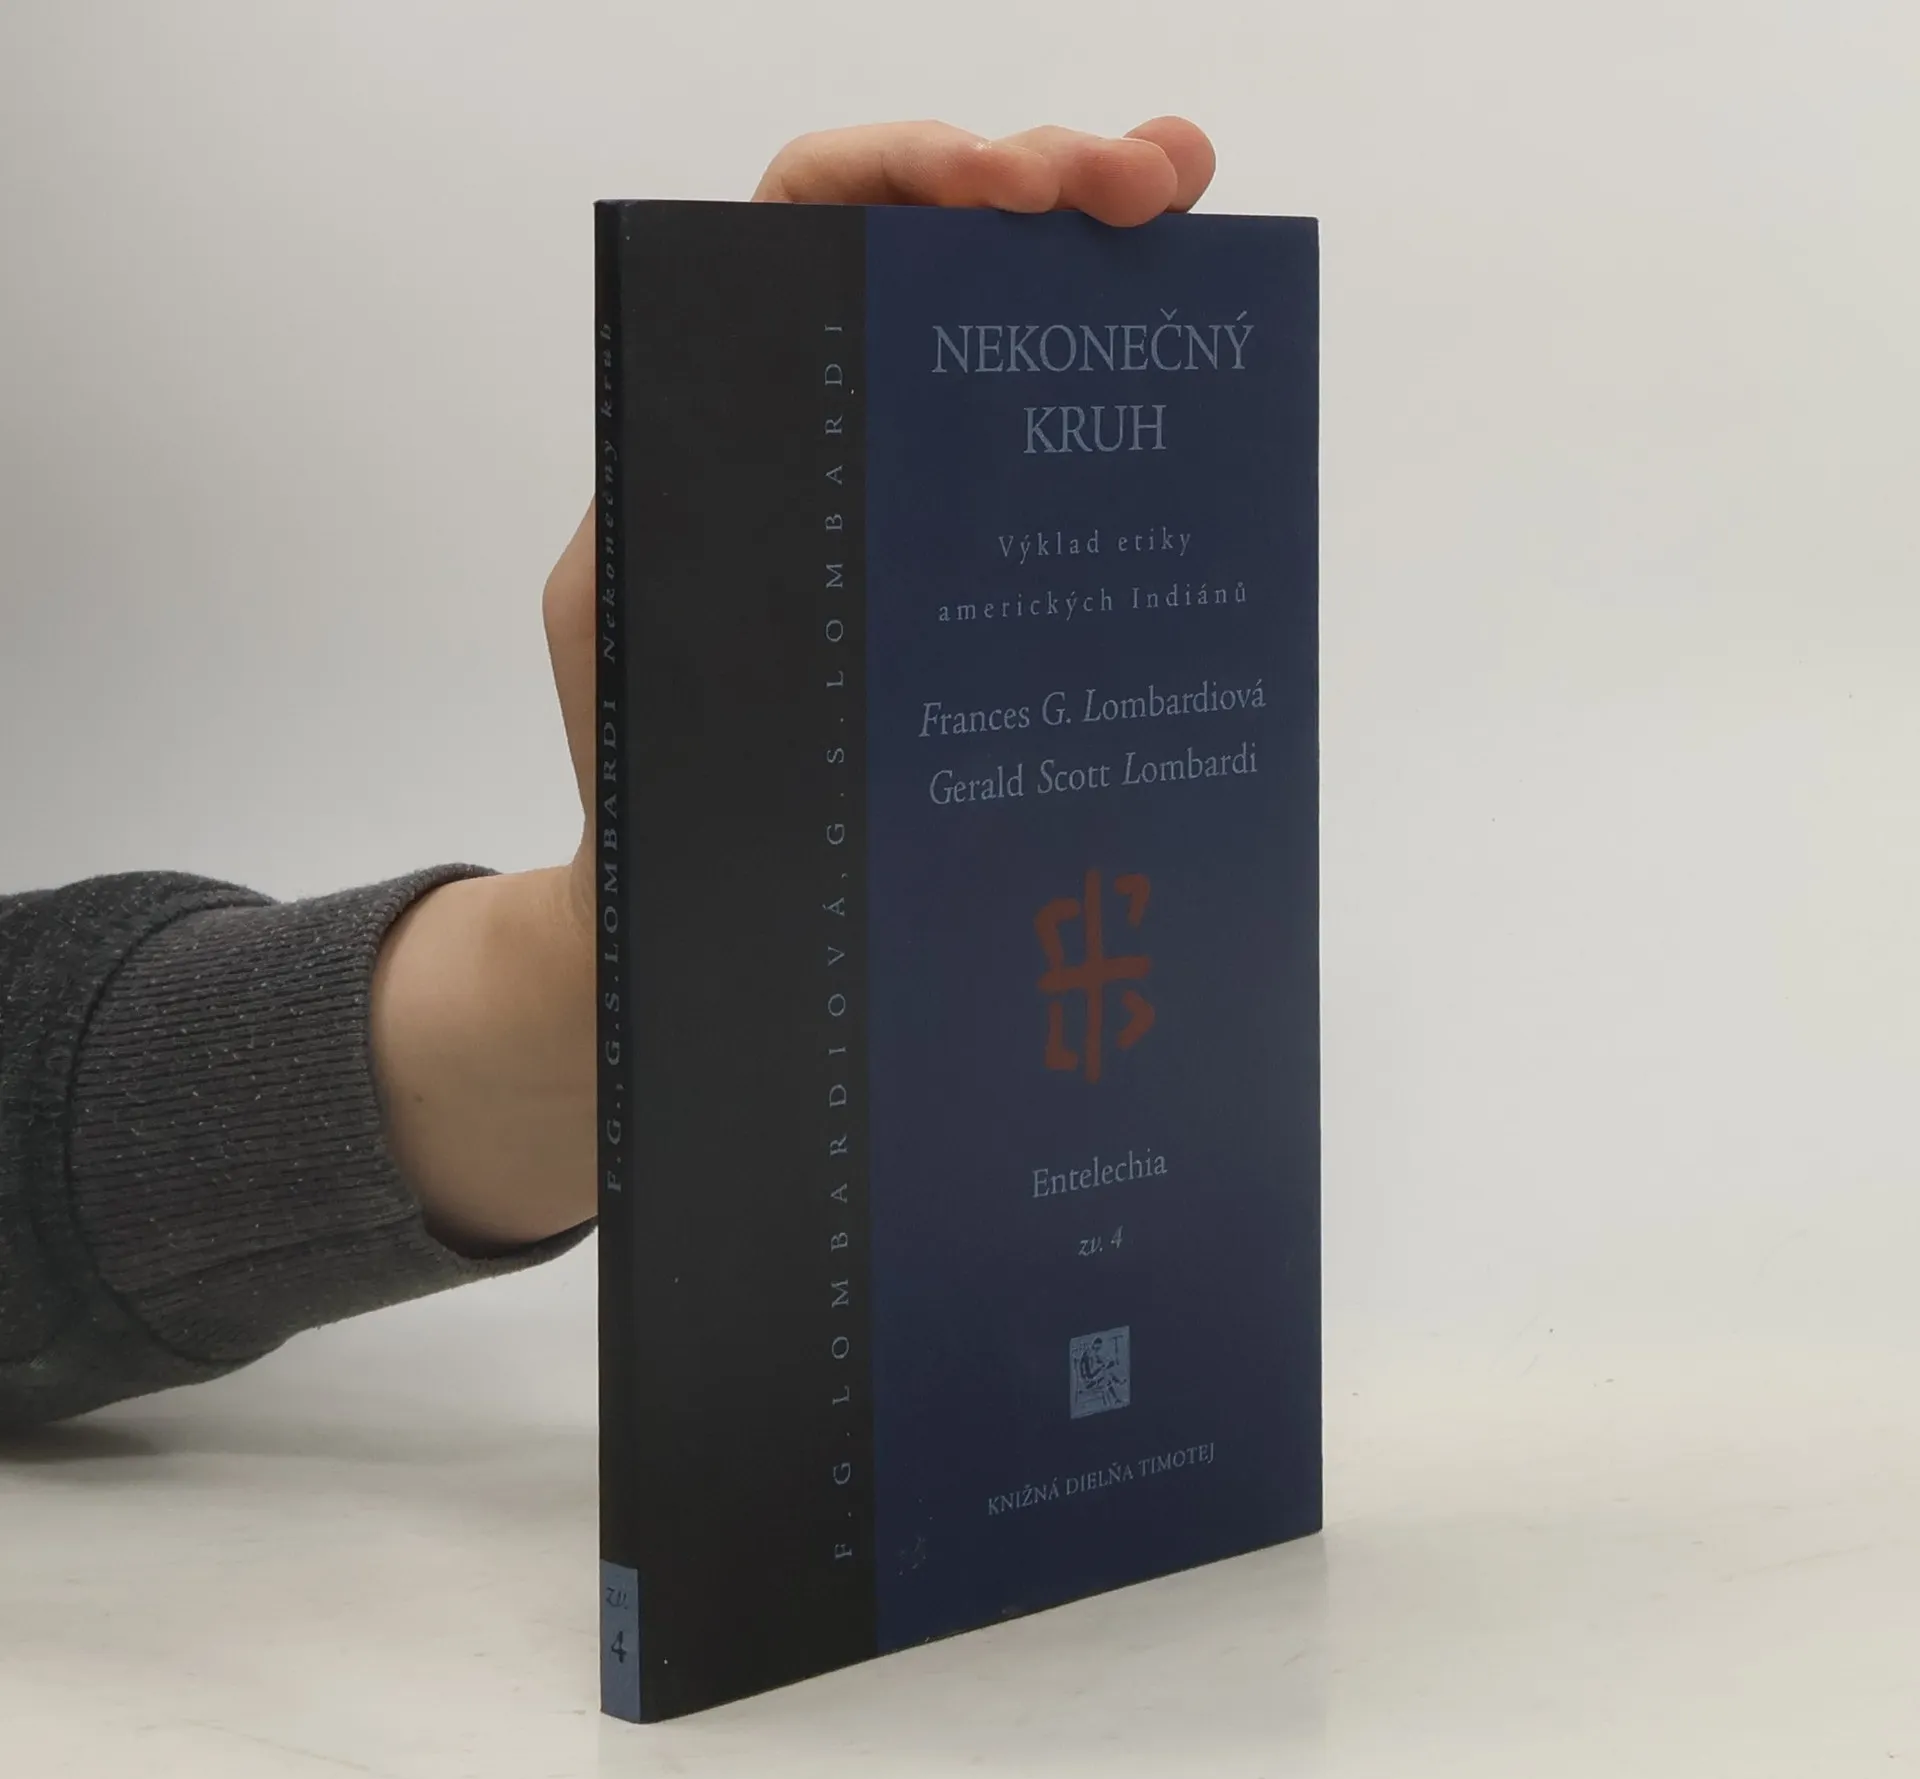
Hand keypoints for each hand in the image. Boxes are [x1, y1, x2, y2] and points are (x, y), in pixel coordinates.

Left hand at [371, 117, 1216, 1250]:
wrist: (690, 909)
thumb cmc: (643, 767)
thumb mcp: (630, 617)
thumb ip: (679, 517)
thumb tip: (801, 446)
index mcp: (734, 409)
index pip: (808, 221)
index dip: (905, 168)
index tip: (1005, 187)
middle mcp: (833, 429)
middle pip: (941, 252)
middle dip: (1053, 183)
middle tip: (1158, 181)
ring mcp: (914, 502)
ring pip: (1013, 345)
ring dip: (1107, 266)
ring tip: (1197, 220)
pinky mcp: (972, 587)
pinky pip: (1048, 481)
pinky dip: (1122, 422)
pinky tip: (1201, 401)